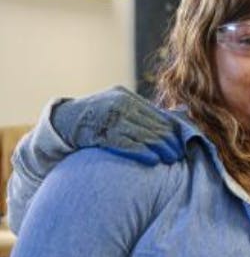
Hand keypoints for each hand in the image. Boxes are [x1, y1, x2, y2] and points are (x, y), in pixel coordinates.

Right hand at [52, 86, 184, 164]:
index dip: (171, 129)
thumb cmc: (94, 119)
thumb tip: (173, 119)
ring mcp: (108, 117)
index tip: (182, 142)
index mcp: (125, 96)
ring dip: (160, 148)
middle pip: (152, 124)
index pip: (156, 114)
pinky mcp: (98, 132)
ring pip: (142, 134)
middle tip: (179, 154)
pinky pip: (125, 143)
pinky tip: (153, 160)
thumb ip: (139, 112)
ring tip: (171, 159)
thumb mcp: (115, 107)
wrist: (60, 122)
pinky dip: (141, 152)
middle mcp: (118, 104)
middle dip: (168, 141)